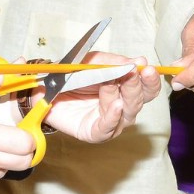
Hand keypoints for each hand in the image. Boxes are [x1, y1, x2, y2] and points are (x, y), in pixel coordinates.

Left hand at [43, 53, 161, 142]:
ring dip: (122, 96)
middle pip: (139, 101)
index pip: (146, 88)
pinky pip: (107, 128)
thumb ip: (113, 62)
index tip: (147, 67)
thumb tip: (139, 61)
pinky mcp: (94, 132)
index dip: (150, 79)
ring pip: (126, 113)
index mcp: (125, 89)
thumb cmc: (71, 75)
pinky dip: (112, 117)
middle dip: (138, 86)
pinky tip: (116, 105)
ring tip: (112, 83)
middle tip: (135, 73)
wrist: (44, 88)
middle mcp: (122, 107)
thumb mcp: (93, 61)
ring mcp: (109, 121)